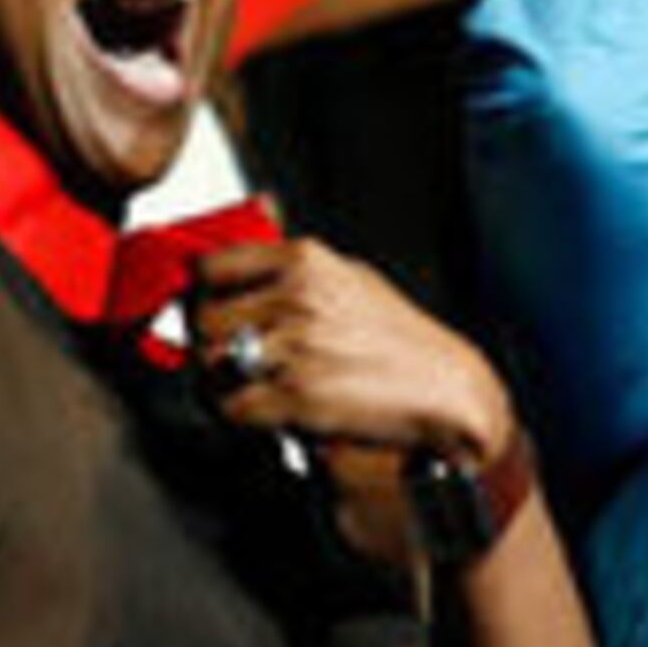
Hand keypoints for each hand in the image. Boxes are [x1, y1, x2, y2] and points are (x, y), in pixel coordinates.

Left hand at [188, 238, 511, 465]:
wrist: (447, 390)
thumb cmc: (402, 339)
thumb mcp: (351, 277)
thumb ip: (296, 263)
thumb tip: (256, 231)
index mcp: (305, 260)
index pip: (210, 266)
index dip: (200, 293)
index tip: (205, 307)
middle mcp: (294, 297)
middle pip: (202, 319)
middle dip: (209, 342)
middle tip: (228, 356)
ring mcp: (294, 347)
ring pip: (209, 363)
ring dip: (218, 380)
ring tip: (244, 384)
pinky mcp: (297, 396)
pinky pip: (233, 406)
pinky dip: (241, 415)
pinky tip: (264, 411)